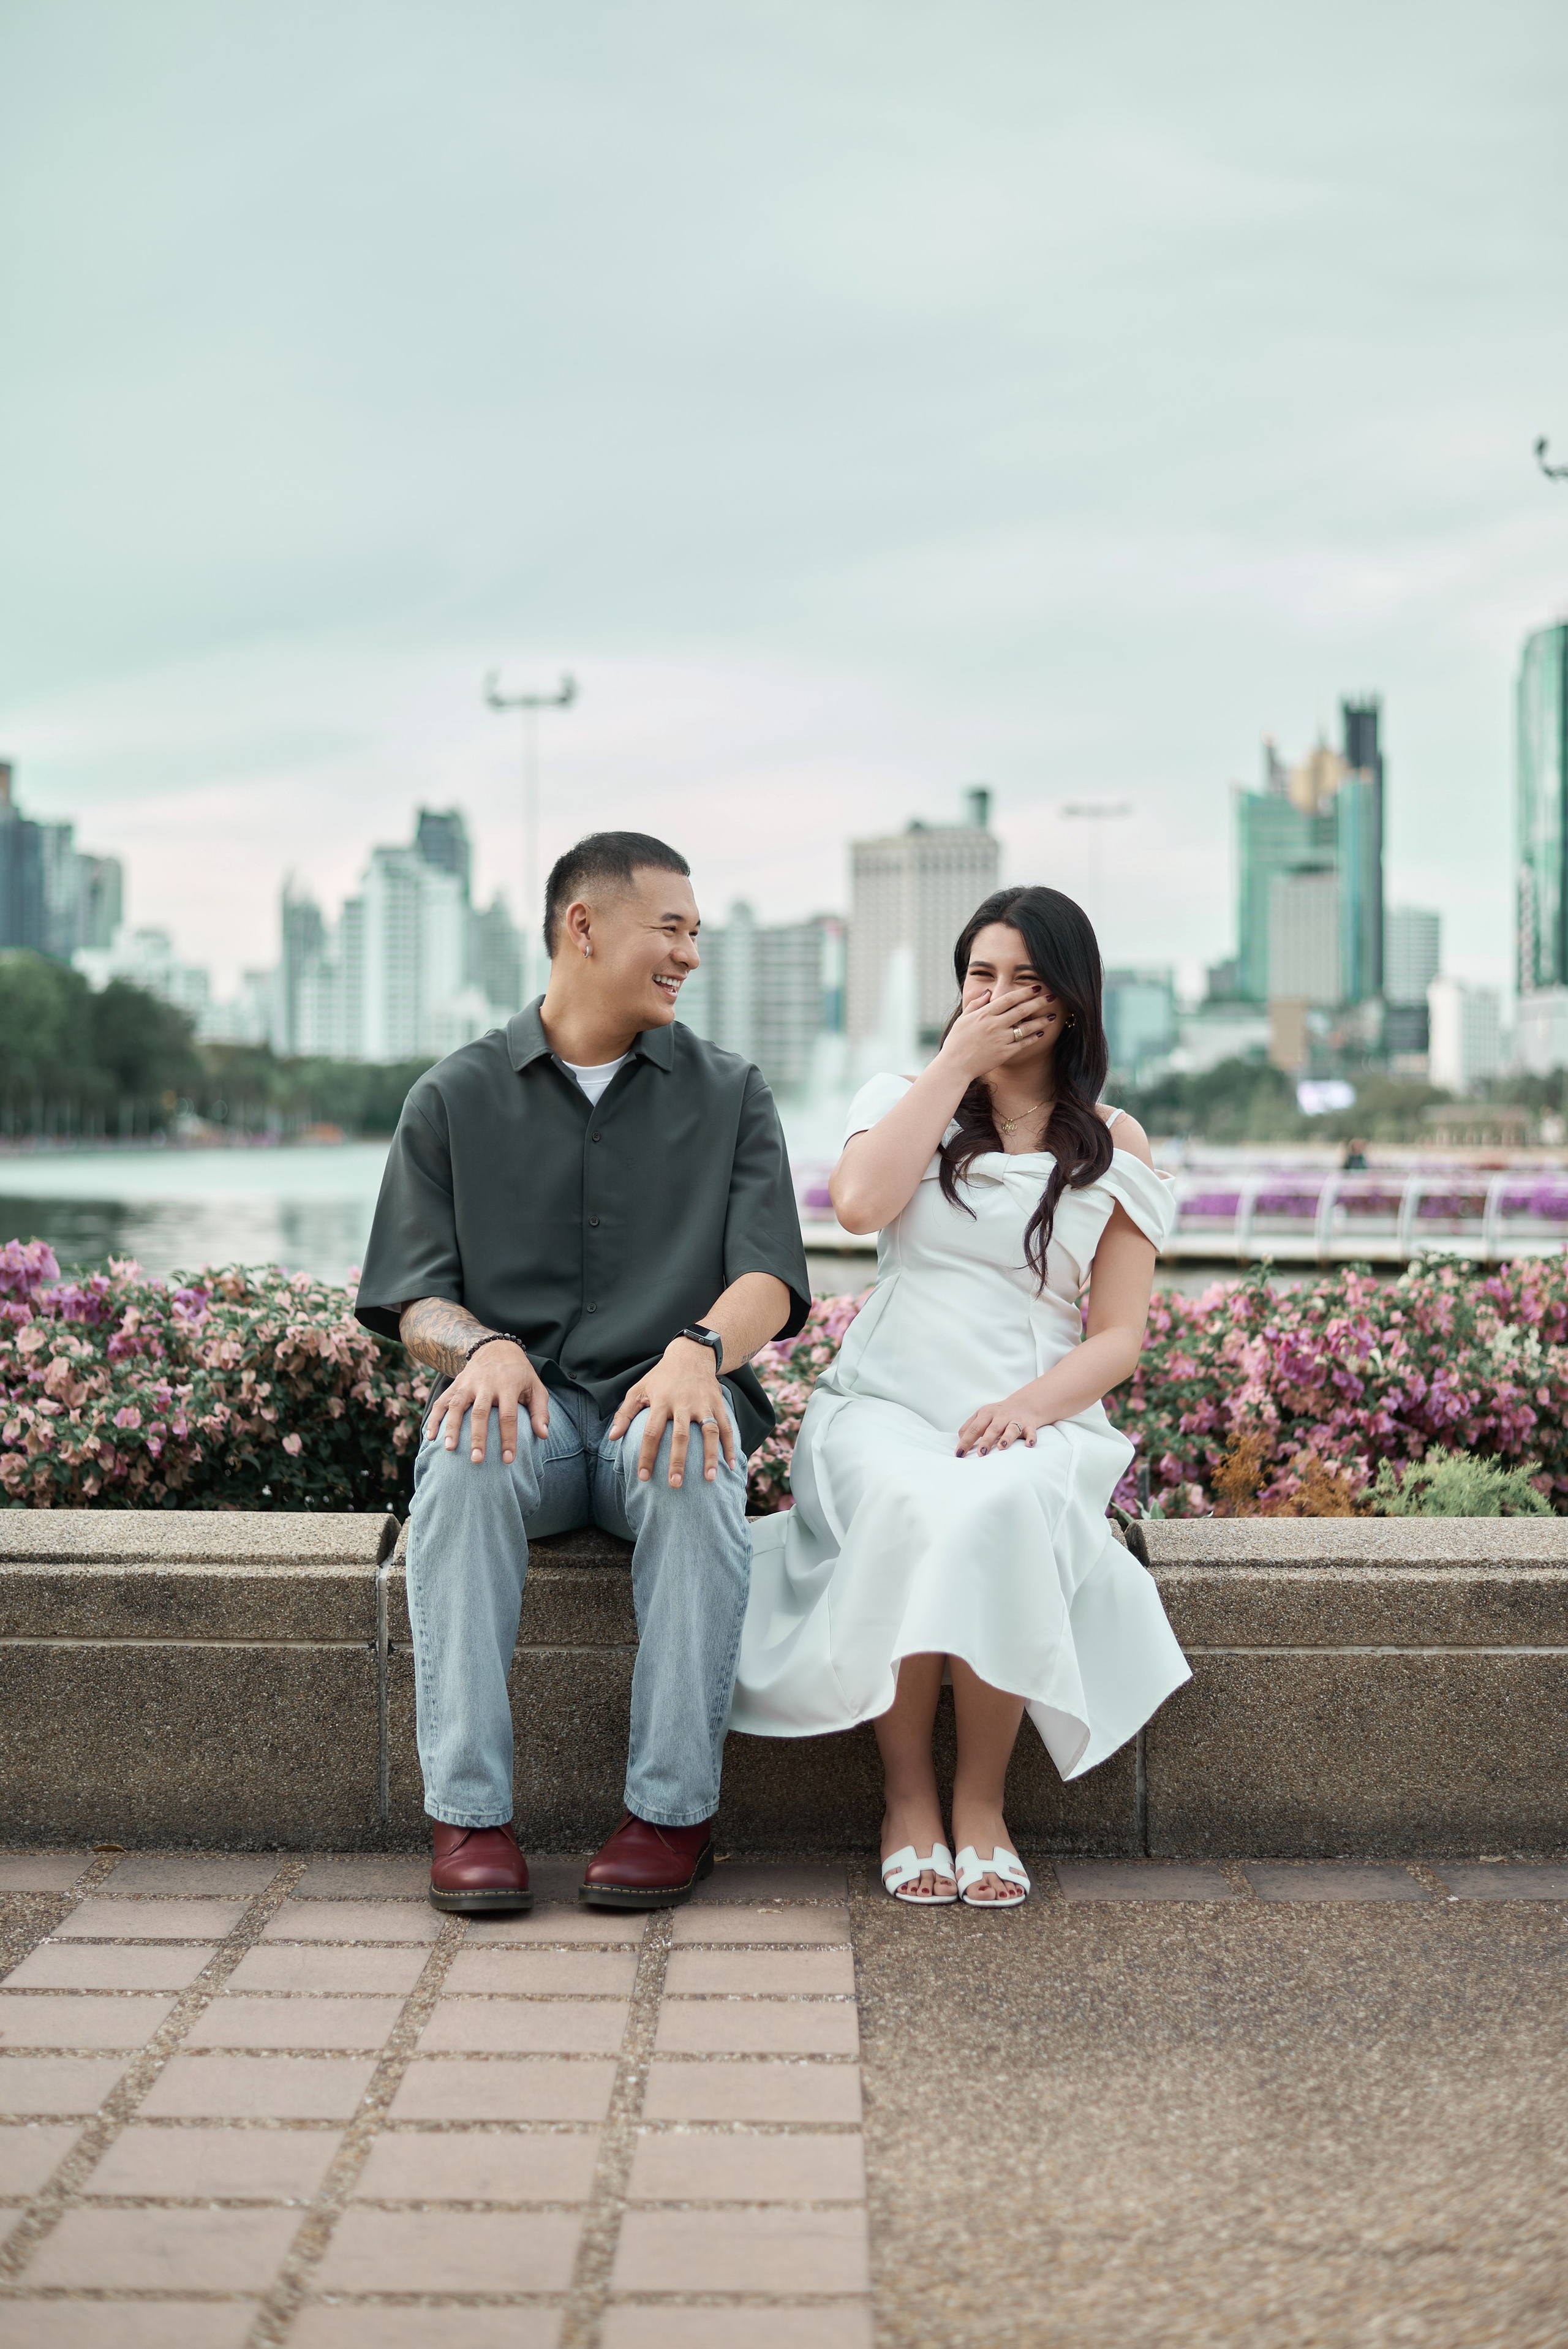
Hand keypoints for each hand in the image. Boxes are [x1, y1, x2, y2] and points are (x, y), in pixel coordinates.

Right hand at [424, 1340, 549, 1464]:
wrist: (496, 1347)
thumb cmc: (519, 1373)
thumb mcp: (535, 1386)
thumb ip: (540, 1411)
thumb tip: (543, 1435)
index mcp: (508, 1385)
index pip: (508, 1415)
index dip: (508, 1438)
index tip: (508, 1459)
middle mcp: (486, 1384)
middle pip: (480, 1412)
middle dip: (478, 1437)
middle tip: (477, 1460)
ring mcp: (468, 1383)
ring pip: (457, 1405)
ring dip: (451, 1427)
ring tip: (449, 1448)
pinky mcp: (456, 1384)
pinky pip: (442, 1401)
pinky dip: (434, 1418)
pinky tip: (429, 1436)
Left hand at [610, 1337, 735, 1486]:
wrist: (691, 1355)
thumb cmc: (661, 1377)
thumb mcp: (639, 1389)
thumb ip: (625, 1413)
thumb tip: (612, 1438)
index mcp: (661, 1401)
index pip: (652, 1432)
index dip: (647, 1455)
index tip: (644, 1477)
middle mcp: (683, 1403)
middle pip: (681, 1436)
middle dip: (678, 1461)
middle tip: (674, 1485)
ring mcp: (703, 1404)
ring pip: (709, 1432)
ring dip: (710, 1456)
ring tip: (710, 1479)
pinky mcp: (718, 1403)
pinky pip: (726, 1427)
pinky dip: (731, 1446)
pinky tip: (732, 1465)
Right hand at [938, 983, 1054, 1084]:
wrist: (955, 1066)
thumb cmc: (956, 1042)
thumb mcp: (963, 1019)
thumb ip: (976, 1004)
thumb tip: (989, 992)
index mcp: (984, 1014)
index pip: (1009, 999)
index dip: (1024, 992)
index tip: (1036, 987)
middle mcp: (994, 1025)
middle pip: (1021, 1010)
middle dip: (1038, 1002)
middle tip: (1051, 996)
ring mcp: (1000, 1039)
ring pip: (1026, 1027)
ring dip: (1041, 1020)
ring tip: (1052, 1016)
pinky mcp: (1004, 1053)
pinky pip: (1023, 1043)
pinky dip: (1033, 1038)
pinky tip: (1041, 1033)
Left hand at [956, 1393, 1049, 1457]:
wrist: (1023, 1405)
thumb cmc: (997, 1415)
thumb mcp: (981, 1416)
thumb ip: (969, 1427)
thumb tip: (960, 1440)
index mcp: (986, 1414)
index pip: (974, 1428)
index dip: (966, 1441)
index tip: (959, 1454)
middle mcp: (1001, 1416)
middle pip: (992, 1428)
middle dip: (986, 1441)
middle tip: (981, 1453)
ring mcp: (1015, 1420)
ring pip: (1011, 1429)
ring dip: (1006, 1437)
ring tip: (1001, 1447)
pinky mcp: (1029, 1426)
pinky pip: (1031, 1432)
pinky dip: (1031, 1438)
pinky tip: (1028, 1444)